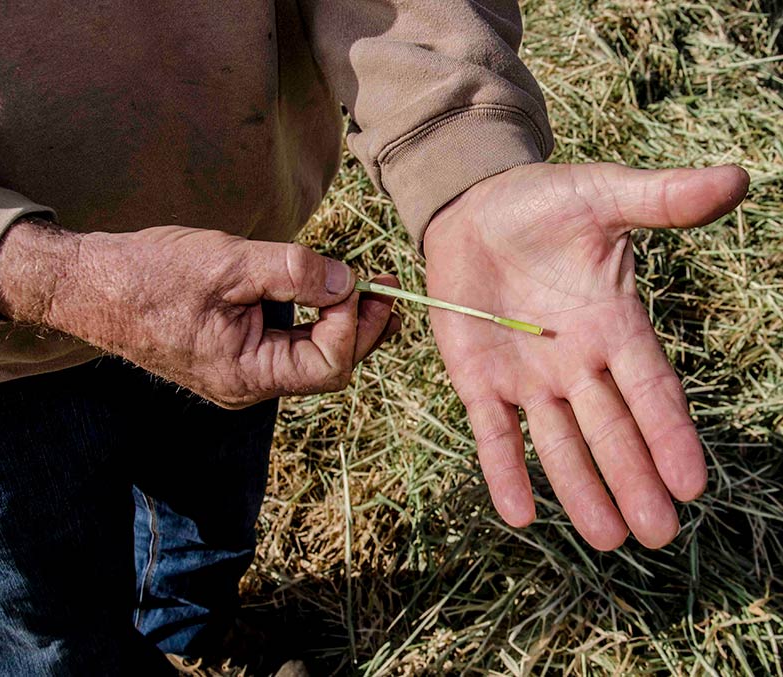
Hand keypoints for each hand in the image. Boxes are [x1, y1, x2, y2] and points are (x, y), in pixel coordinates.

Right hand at [0, 221, 398, 407]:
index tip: (359, 280)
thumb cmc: (148, 275)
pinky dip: (315, 319)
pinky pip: (291, 344)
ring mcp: (243, 372)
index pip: (327, 366)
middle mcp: (249, 384)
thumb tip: (348, 281)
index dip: (353, 325)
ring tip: (367, 284)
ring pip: (312, 356)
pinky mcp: (237, 353)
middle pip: (328, 366)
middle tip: (385, 284)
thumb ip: (293, 271)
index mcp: (245, 375)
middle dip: (362, 325)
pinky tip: (328, 291)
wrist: (93, 284)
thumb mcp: (227, 263)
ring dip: (344, 321)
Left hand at [424, 162, 748, 549]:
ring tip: (606, 537)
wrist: (474, 210)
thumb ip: (662, 201)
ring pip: (558, 442)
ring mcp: (526, 377)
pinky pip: (494, 432)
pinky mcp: (478, 380)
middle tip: (657, 532)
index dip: (669, 433)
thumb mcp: (603, 196)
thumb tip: (736, 179)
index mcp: (612, 325)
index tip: (692, 482)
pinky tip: (519, 515)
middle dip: (633, 478)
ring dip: (579, 488)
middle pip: (610, 430)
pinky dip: (504, 469)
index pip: (650, 389)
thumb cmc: (543, 205)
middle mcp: (575, 363)